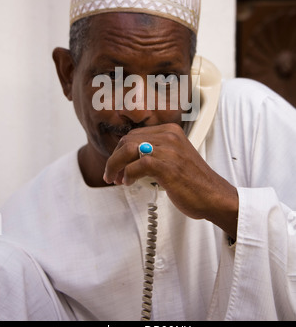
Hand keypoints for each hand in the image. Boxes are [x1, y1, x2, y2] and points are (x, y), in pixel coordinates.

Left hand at [104, 123, 237, 238]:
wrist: (214, 196)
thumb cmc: (194, 181)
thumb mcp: (175, 157)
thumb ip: (157, 151)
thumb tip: (130, 158)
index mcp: (171, 131)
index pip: (135, 134)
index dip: (120, 150)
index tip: (117, 165)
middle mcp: (169, 136)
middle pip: (128, 140)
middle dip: (115, 158)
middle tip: (113, 175)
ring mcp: (169, 150)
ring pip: (129, 150)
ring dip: (116, 165)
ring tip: (116, 179)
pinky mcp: (167, 166)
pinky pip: (137, 165)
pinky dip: (128, 175)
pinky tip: (128, 183)